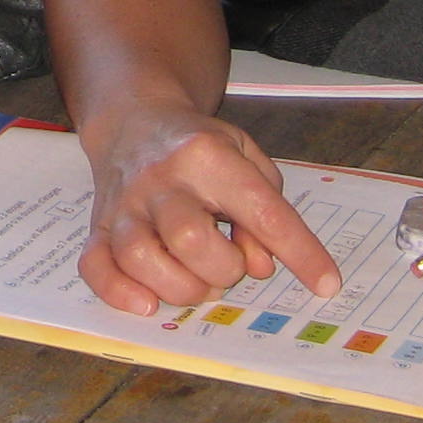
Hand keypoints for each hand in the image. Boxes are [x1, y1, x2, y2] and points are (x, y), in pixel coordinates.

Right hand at [78, 99, 344, 314]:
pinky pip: (97, 267)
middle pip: (190, 238)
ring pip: (141, 257)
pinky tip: (148, 302)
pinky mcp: (97, 226)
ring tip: (198, 282)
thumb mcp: (245, 155)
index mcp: (206, 154)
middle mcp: (161, 178)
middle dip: (223, 269)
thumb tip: (261, 265)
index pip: (261, 209)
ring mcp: (124, 204)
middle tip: (231, 266)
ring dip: (180, 286)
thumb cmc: (198, 146)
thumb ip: (267, 206)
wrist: (134, 121)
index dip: (299, 251)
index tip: (325, 283)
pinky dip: (121, 293)